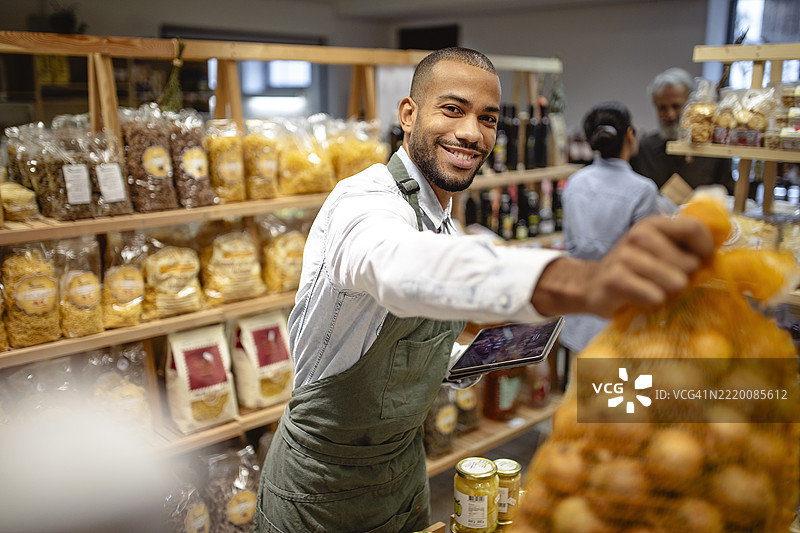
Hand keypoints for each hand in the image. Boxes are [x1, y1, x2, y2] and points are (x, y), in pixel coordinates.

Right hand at [532, 215, 713, 317]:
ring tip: (652, 289)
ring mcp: (625, 256)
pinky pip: (655, 296)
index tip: (702, 262)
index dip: (706, 248)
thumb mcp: (654, 249)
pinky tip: (640, 298)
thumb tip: (717, 257)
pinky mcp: (616, 279)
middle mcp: (638, 235)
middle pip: (688, 262)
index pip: (693, 227)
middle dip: (684, 277)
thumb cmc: (631, 269)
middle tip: (667, 280)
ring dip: (668, 291)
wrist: (590, 284)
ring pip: (675, 281)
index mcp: (652, 224)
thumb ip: (681, 247)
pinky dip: (652, 301)